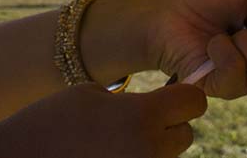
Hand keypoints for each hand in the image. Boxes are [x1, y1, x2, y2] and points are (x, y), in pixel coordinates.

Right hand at [0, 83, 205, 157]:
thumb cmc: (51, 121)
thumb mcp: (93, 95)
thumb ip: (134, 100)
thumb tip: (162, 107)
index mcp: (143, 116)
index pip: (195, 101)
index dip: (183, 96)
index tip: (170, 96)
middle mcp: (148, 149)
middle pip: (185, 135)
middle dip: (167, 127)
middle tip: (135, 124)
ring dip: (152, 149)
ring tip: (115, 144)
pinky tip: (108, 157)